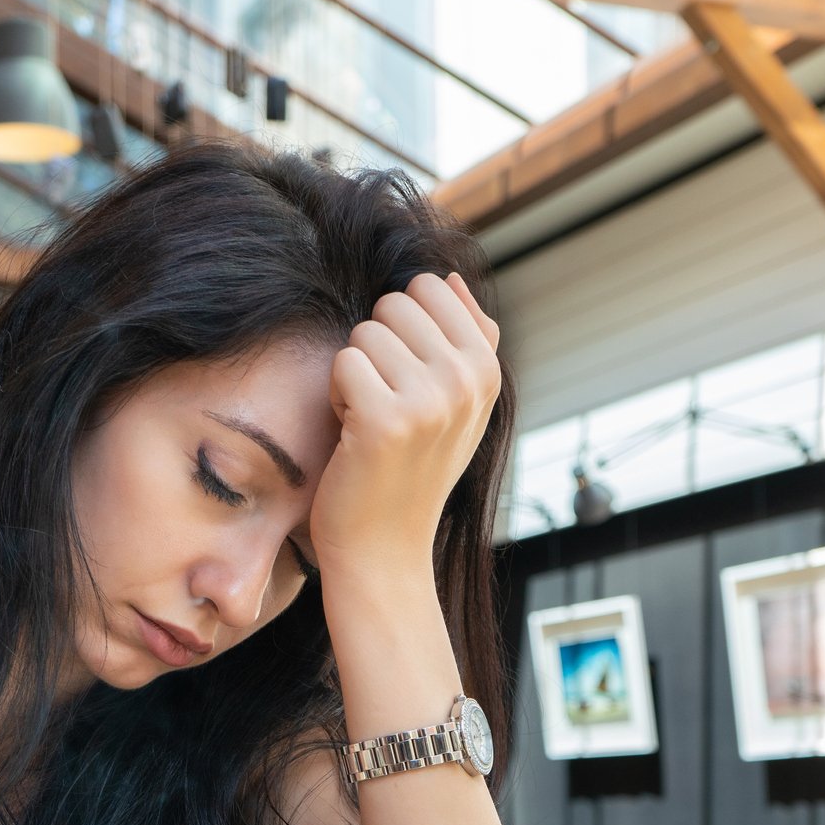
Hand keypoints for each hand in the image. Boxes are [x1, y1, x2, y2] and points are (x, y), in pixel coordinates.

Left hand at [311, 271, 502, 576]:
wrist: (386, 548)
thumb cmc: (411, 470)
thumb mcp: (456, 404)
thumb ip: (462, 337)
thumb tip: (447, 276)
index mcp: (487, 368)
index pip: (427, 288)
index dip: (402, 330)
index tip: (409, 381)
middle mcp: (468, 380)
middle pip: (392, 305)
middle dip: (376, 350)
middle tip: (385, 405)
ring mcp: (431, 400)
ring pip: (364, 332)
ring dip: (354, 376)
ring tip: (370, 423)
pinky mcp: (386, 421)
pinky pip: (342, 363)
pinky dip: (336, 398)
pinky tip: (353, 435)